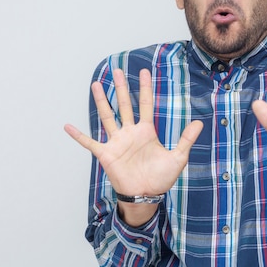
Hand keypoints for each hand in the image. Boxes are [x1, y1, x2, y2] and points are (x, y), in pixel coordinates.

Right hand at [64, 68, 202, 199]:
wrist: (146, 195)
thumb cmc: (161, 178)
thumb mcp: (178, 157)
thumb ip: (186, 139)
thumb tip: (199, 122)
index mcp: (146, 131)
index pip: (145, 104)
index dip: (145, 88)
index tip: (144, 71)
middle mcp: (130, 132)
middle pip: (125, 105)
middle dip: (121, 87)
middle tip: (117, 70)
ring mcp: (117, 142)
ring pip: (107, 117)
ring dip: (101, 101)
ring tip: (95, 85)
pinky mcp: (106, 154)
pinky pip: (89, 142)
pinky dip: (78, 135)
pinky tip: (67, 126)